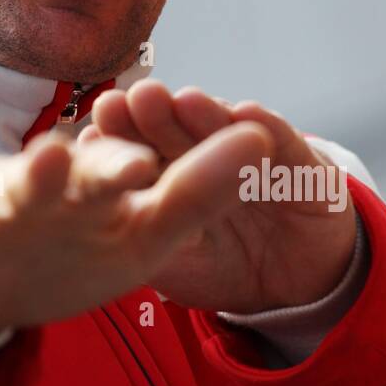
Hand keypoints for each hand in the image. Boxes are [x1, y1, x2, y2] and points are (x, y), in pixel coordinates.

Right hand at [0, 118, 278, 350]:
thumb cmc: (65, 246)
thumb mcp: (140, 233)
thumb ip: (199, 189)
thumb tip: (266, 136)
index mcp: (75, 188)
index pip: (102, 173)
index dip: (119, 166)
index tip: (145, 162)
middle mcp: (17, 194)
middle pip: (30, 181)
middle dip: (41, 172)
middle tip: (55, 161)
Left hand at [77, 79, 357, 312]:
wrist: (296, 287)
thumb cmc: (222, 264)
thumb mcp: (173, 263)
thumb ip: (139, 241)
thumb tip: (82, 219)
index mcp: (170, 170)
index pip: (140, 148)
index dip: (120, 137)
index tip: (96, 130)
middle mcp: (207, 151)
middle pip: (176, 128)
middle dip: (156, 113)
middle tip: (138, 99)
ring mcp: (253, 154)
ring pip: (225, 129)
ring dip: (205, 115)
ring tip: (186, 102)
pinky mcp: (303, 165)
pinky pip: (284, 145)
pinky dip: (267, 129)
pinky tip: (250, 115)